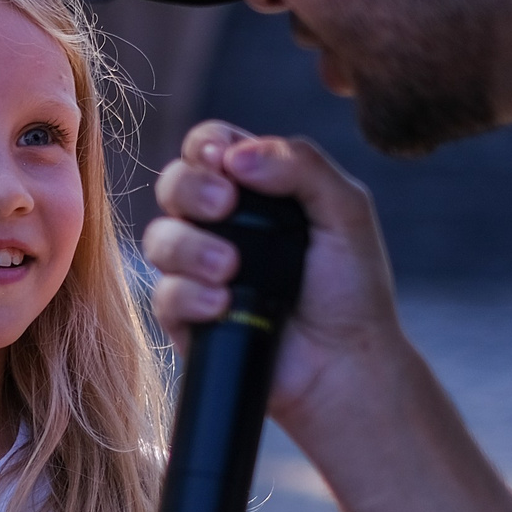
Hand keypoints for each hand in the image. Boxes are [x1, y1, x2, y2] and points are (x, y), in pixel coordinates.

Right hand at [142, 124, 407, 434]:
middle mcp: (219, 225)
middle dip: (189, 188)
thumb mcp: (346, 211)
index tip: (223, 161)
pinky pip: (163, 295)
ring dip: (190, 246)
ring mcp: (197, 271)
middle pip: (172, 183)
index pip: (209, 148)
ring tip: (229, 268)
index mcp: (255, 190)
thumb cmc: (352, 290)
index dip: (205, 146)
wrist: (344, 365)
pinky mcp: (185, 317)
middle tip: (223, 206)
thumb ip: (302, 166)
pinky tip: (223, 304)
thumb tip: (237, 154)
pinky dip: (190, 295)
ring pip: (160, 238)